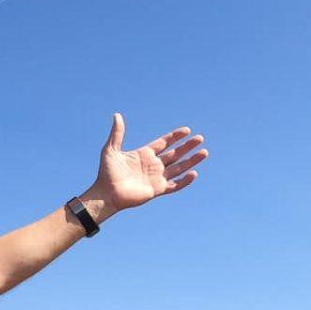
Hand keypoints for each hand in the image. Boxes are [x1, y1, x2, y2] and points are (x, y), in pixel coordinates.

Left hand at [83, 117, 206, 218]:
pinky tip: (193, 173)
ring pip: (179, 168)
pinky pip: (174, 185)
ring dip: (191, 161)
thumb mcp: (111, 149)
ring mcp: (156, 178)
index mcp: (144, 154)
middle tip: (200, 138)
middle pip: (175, 154)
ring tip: (204, 152)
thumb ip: (117, 133)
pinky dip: (184, 181)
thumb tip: (117, 115)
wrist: (106, 194)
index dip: (175, 137)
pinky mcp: (157, 190)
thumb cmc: (106, 173)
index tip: (187, 130)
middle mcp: (153, 165)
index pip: (164, 143)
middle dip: (188, 146)